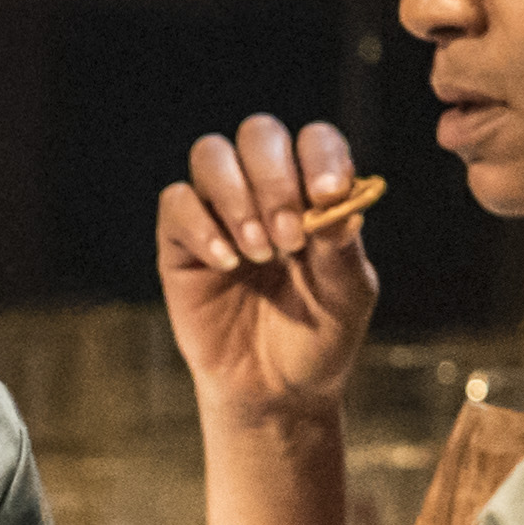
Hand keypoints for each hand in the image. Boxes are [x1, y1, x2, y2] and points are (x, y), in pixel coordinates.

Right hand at [156, 114, 381, 429]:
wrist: (276, 390)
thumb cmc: (318, 337)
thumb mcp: (347, 296)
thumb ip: (343, 249)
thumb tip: (339, 203)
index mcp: (313, 193)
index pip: (313, 141)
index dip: (320, 156)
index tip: (328, 194)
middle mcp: (264, 191)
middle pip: (258, 134)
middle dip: (274, 179)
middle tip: (290, 238)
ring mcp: (218, 214)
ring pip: (211, 155)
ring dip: (236, 197)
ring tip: (259, 252)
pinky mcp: (181, 244)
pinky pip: (177, 203)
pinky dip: (202, 227)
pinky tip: (228, 264)